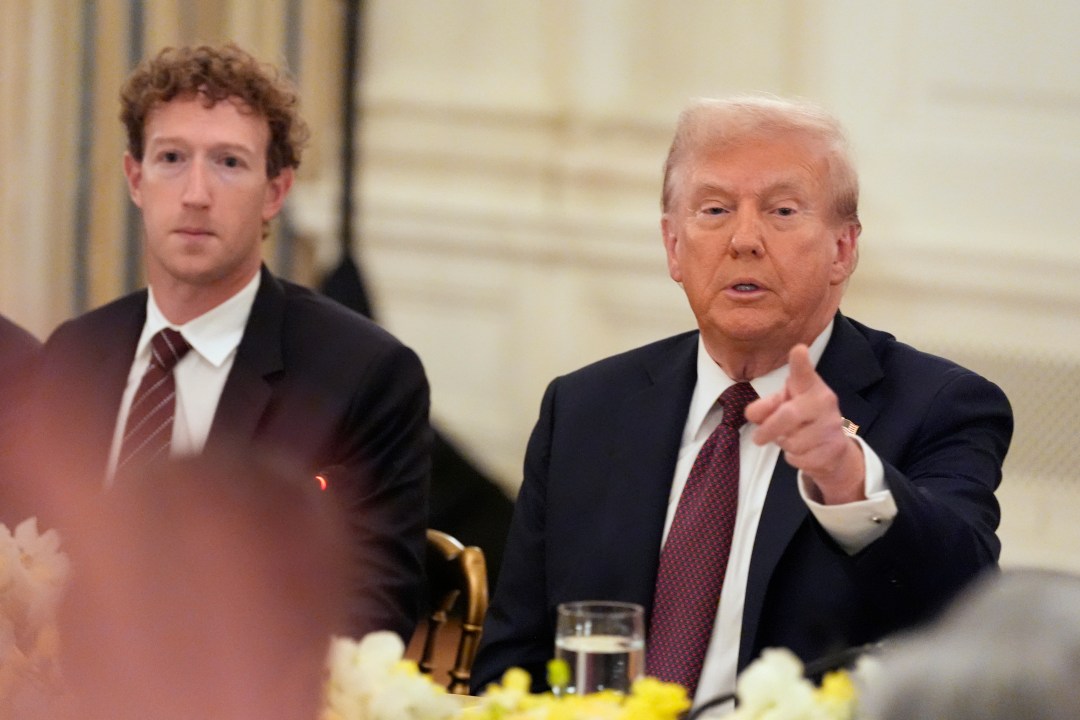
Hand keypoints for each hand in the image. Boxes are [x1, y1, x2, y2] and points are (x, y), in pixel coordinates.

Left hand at [744, 344, 865, 504]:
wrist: (832, 449)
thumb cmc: (800, 420)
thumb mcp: (781, 407)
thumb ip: (764, 408)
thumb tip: (752, 414)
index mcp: (809, 386)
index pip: (803, 373)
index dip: (800, 362)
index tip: (798, 350)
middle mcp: (824, 401)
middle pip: (788, 416)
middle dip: (769, 429)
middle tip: (758, 438)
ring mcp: (832, 425)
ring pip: (793, 442)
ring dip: (785, 445)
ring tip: (793, 439)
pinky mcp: (835, 448)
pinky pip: (801, 458)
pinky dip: (795, 459)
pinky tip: (805, 452)